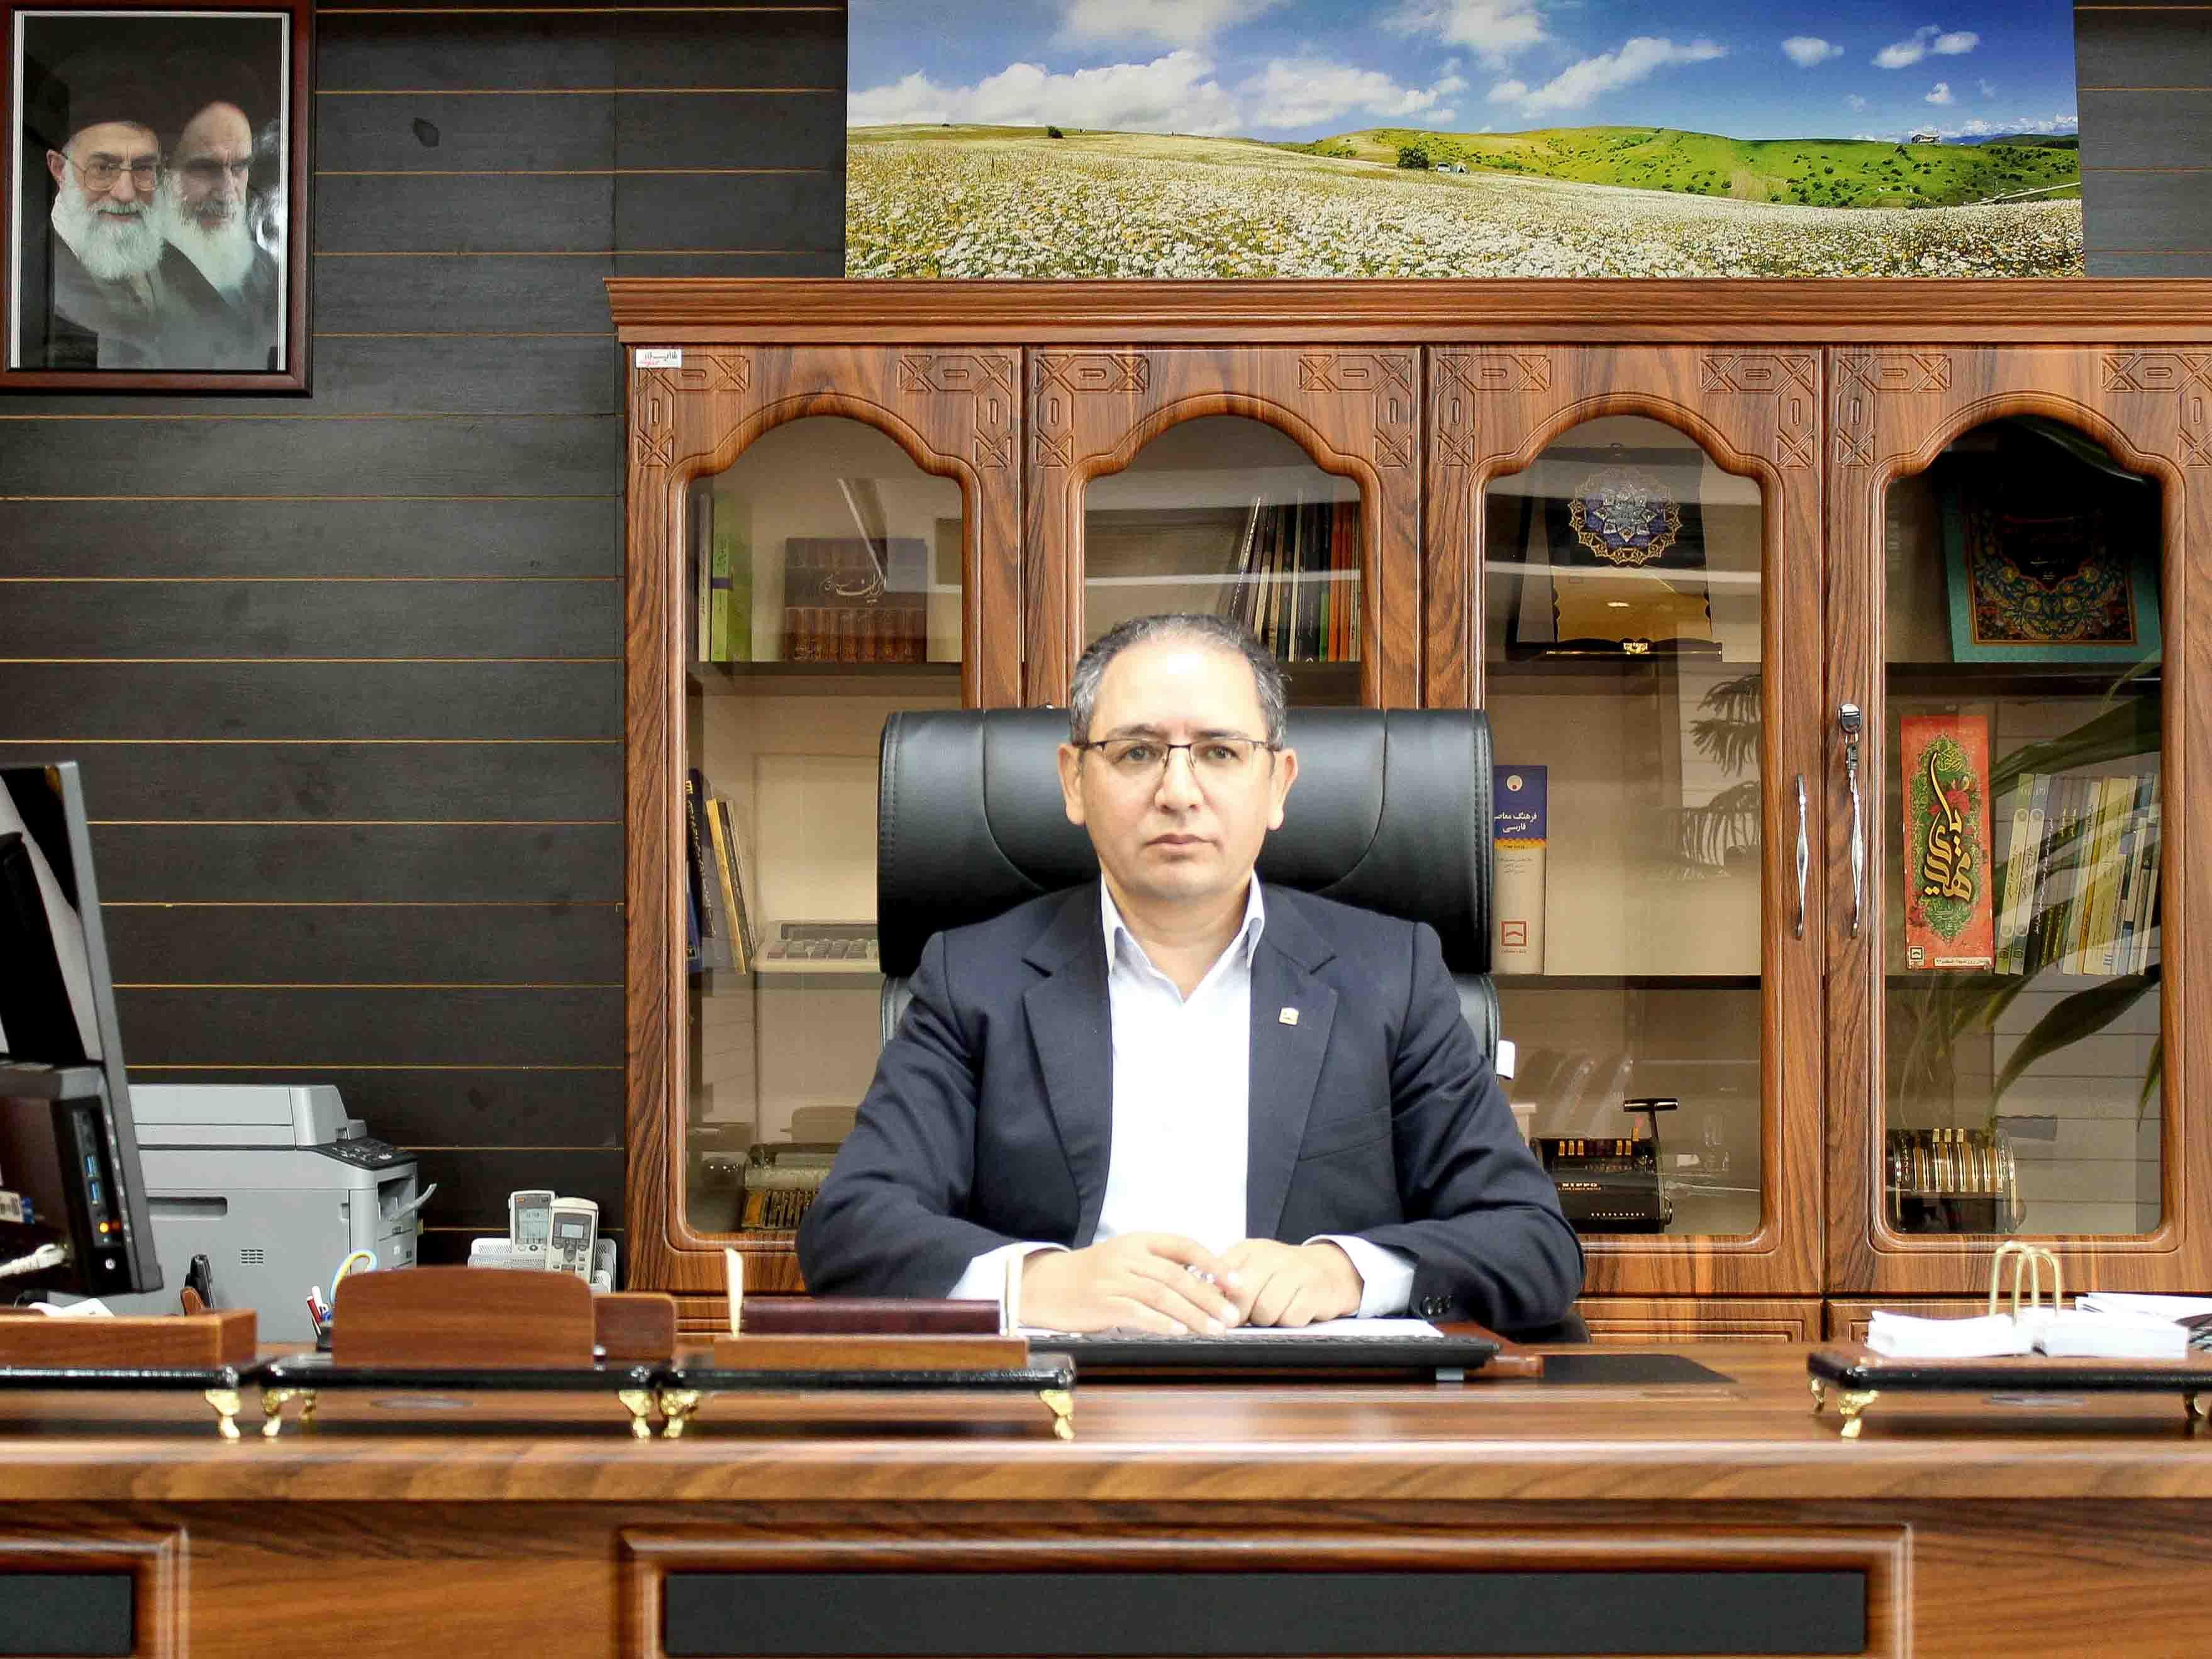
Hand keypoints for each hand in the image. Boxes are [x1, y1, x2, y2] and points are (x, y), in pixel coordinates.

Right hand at [1020, 1233, 1242, 1333]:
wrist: (1045, 1286)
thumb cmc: (1093, 1275)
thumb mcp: (1126, 1258)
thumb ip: (1159, 1265)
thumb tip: (1206, 1281)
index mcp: (1138, 1240)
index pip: (1184, 1245)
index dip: (1213, 1263)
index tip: (1236, 1282)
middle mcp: (1127, 1255)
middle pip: (1177, 1274)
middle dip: (1209, 1296)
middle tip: (1232, 1314)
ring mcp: (1113, 1279)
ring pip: (1161, 1294)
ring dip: (1193, 1314)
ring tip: (1215, 1329)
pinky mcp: (1101, 1302)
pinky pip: (1137, 1312)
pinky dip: (1161, 1323)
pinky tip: (1180, 1332)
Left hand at [1219, 1239, 1362, 1326]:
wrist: (1331, 1269)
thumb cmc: (1283, 1275)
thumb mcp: (1252, 1269)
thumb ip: (1226, 1284)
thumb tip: (1201, 1307)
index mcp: (1249, 1250)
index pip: (1221, 1275)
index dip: (1216, 1300)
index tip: (1217, 1314)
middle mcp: (1272, 1255)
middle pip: (1242, 1294)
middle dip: (1241, 1315)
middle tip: (1246, 1319)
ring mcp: (1296, 1271)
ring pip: (1266, 1310)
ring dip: (1266, 1321)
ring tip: (1272, 1314)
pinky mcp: (1317, 1290)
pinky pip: (1291, 1318)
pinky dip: (1289, 1322)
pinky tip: (1292, 1313)